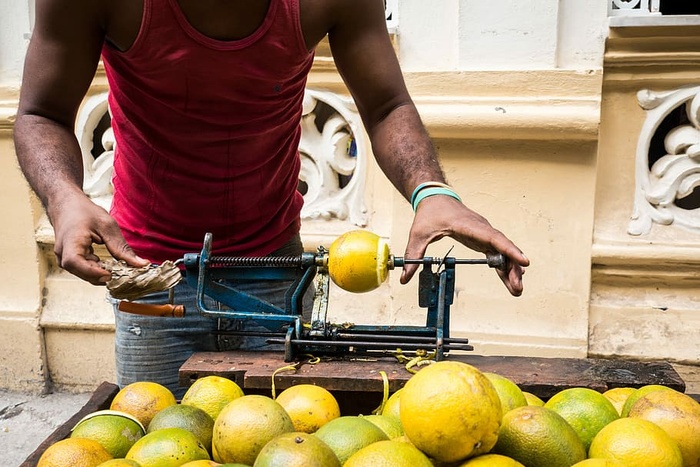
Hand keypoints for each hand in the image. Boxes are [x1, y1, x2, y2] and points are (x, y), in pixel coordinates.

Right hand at [48, 193, 149, 284]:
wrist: (67, 205)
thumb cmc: (84, 212)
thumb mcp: (107, 226)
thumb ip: (122, 248)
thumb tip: (142, 265)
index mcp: (71, 241)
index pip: (75, 262)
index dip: (93, 272)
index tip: (111, 274)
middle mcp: (63, 252)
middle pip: (80, 272)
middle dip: (101, 275)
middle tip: (121, 272)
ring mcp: (63, 257)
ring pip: (82, 274)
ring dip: (99, 273)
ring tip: (115, 267)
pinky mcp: (68, 259)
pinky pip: (82, 270)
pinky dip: (95, 269)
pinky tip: (105, 264)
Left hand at [400, 196, 528, 295]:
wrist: (435, 197)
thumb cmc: (429, 213)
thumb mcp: (418, 234)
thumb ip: (413, 255)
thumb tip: (404, 278)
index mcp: (468, 226)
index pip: (493, 238)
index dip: (509, 250)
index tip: (523, 261)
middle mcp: (481, 229)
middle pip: (502, 248)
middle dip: (512, 267)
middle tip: (518, 287)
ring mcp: (484, 234)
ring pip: (502, 252)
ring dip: (511, 269)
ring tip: (517, 289)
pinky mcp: (482, 239)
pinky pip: (497, 253)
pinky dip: (504, 266)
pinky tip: (511, 279)